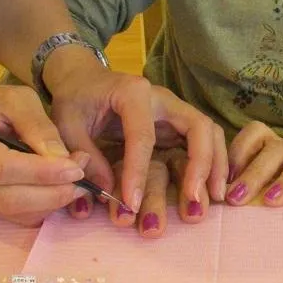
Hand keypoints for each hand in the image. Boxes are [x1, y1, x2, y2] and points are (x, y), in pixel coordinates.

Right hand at [0, 84, 88, 226]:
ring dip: (50, 203)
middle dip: (51, 193)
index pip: (3, 167)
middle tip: (83, 181)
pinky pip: (12, 216)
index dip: (42, 172)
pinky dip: (41, 208)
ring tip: (78, 185)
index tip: (77, 167)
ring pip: (11, 212)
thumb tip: (62, 158)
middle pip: (6, 198)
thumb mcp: (14, 99)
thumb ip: (37, 124)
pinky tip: (59, 190)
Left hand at [46, 57, 228, 219]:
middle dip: (201, 163)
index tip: (131, 204)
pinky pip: (205, 139)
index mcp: (133, 92)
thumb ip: (85, 155)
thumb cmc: (75, 99)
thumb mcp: (67, 124)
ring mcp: (174, 110)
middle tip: (195, 199)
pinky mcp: (177, 123)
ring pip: (210, 132)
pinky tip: (212, 187)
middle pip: (198, 126)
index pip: (143, 135)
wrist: (84, 79)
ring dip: (216, 164)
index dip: (138, 171)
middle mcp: (163, 98)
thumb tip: (107, 192)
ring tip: (215, 197)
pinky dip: (213, 162)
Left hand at [225, 121, 282, 207]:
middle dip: (253, 173)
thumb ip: (254, 192)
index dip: (237, 152)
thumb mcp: (277, 186)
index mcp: (276, 147)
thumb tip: (220, 209)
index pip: (254, 134)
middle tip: (236, 199)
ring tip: (271, 201)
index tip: (224, 182)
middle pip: (273, 150)